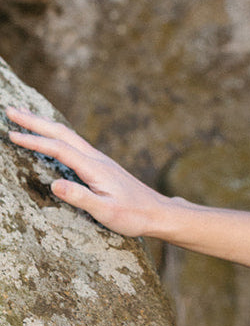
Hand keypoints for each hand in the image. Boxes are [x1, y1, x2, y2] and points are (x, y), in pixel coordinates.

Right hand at [5, 106, 169, 237]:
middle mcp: (96, 158)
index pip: (58, 149)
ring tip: (23, 116)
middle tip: (9, 110)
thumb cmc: (133, 216)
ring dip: (44, 124)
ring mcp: (99, 160)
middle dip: (34, 121)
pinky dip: (56, 133)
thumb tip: (54, 184)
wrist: (158, 212)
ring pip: (68, 135)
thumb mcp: (106, 212)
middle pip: (61, 133)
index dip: (34, 141)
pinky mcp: (101, 165)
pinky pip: (74, 142)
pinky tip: (52, 135)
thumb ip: (80, 198)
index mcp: (94, 168)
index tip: (11, 134)